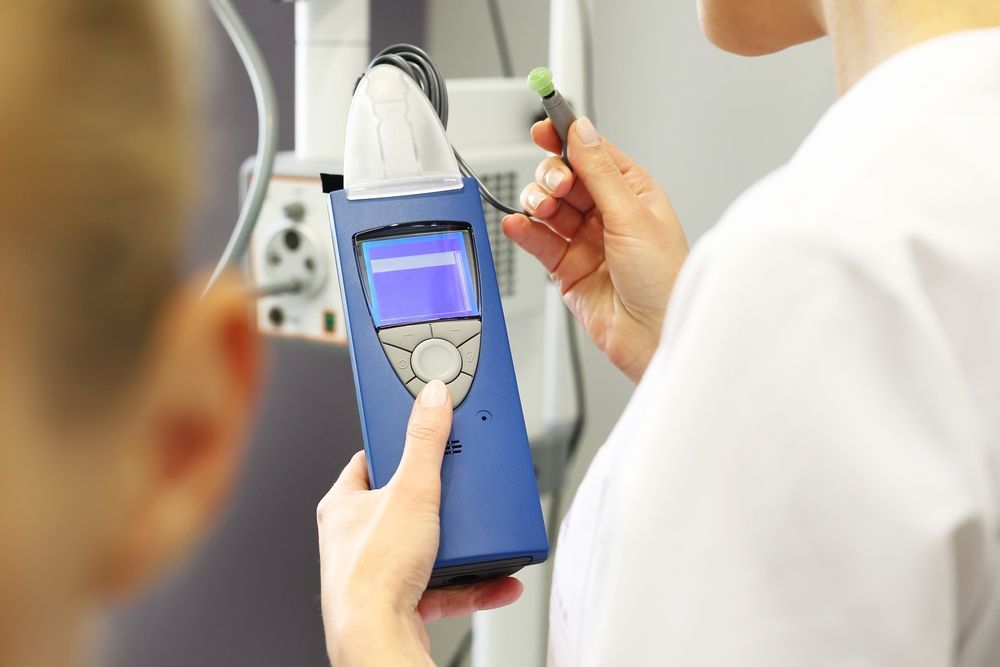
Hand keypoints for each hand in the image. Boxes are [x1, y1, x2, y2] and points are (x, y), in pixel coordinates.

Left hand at [317, 380, 522, 666]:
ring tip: (481, 534)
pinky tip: (498, 578)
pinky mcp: (401, 600)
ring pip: (425, 545)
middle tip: (462, 487)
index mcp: (344, 504)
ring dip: (458, 542)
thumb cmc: (374, 575)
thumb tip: (431, 397)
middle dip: (439, 498)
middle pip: (404, 501)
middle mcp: (355, 538)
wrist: (377, 641)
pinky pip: (444, 585)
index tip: (426, 435)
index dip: (400, 444)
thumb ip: (426, 441)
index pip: (372, 458)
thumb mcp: (412, 490)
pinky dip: (473, 582)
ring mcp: (379, 571)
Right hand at [502, 117, 687, 381]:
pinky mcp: (567, 269)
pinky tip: (517, 225)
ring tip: (542, 209)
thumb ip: (600, 172)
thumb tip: (582, 131)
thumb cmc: (664, 282)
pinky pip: (539, 241)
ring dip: (538, 202)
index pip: (592, 153)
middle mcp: (609, 214)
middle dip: (553, 176)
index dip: (566, 138)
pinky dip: (524, 231)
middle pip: (565, 177)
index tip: (543, 126)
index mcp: (634, 193)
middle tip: (558, 187)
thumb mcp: (632, 216)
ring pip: (549, 207)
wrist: (654, 336)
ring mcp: (586, 241)